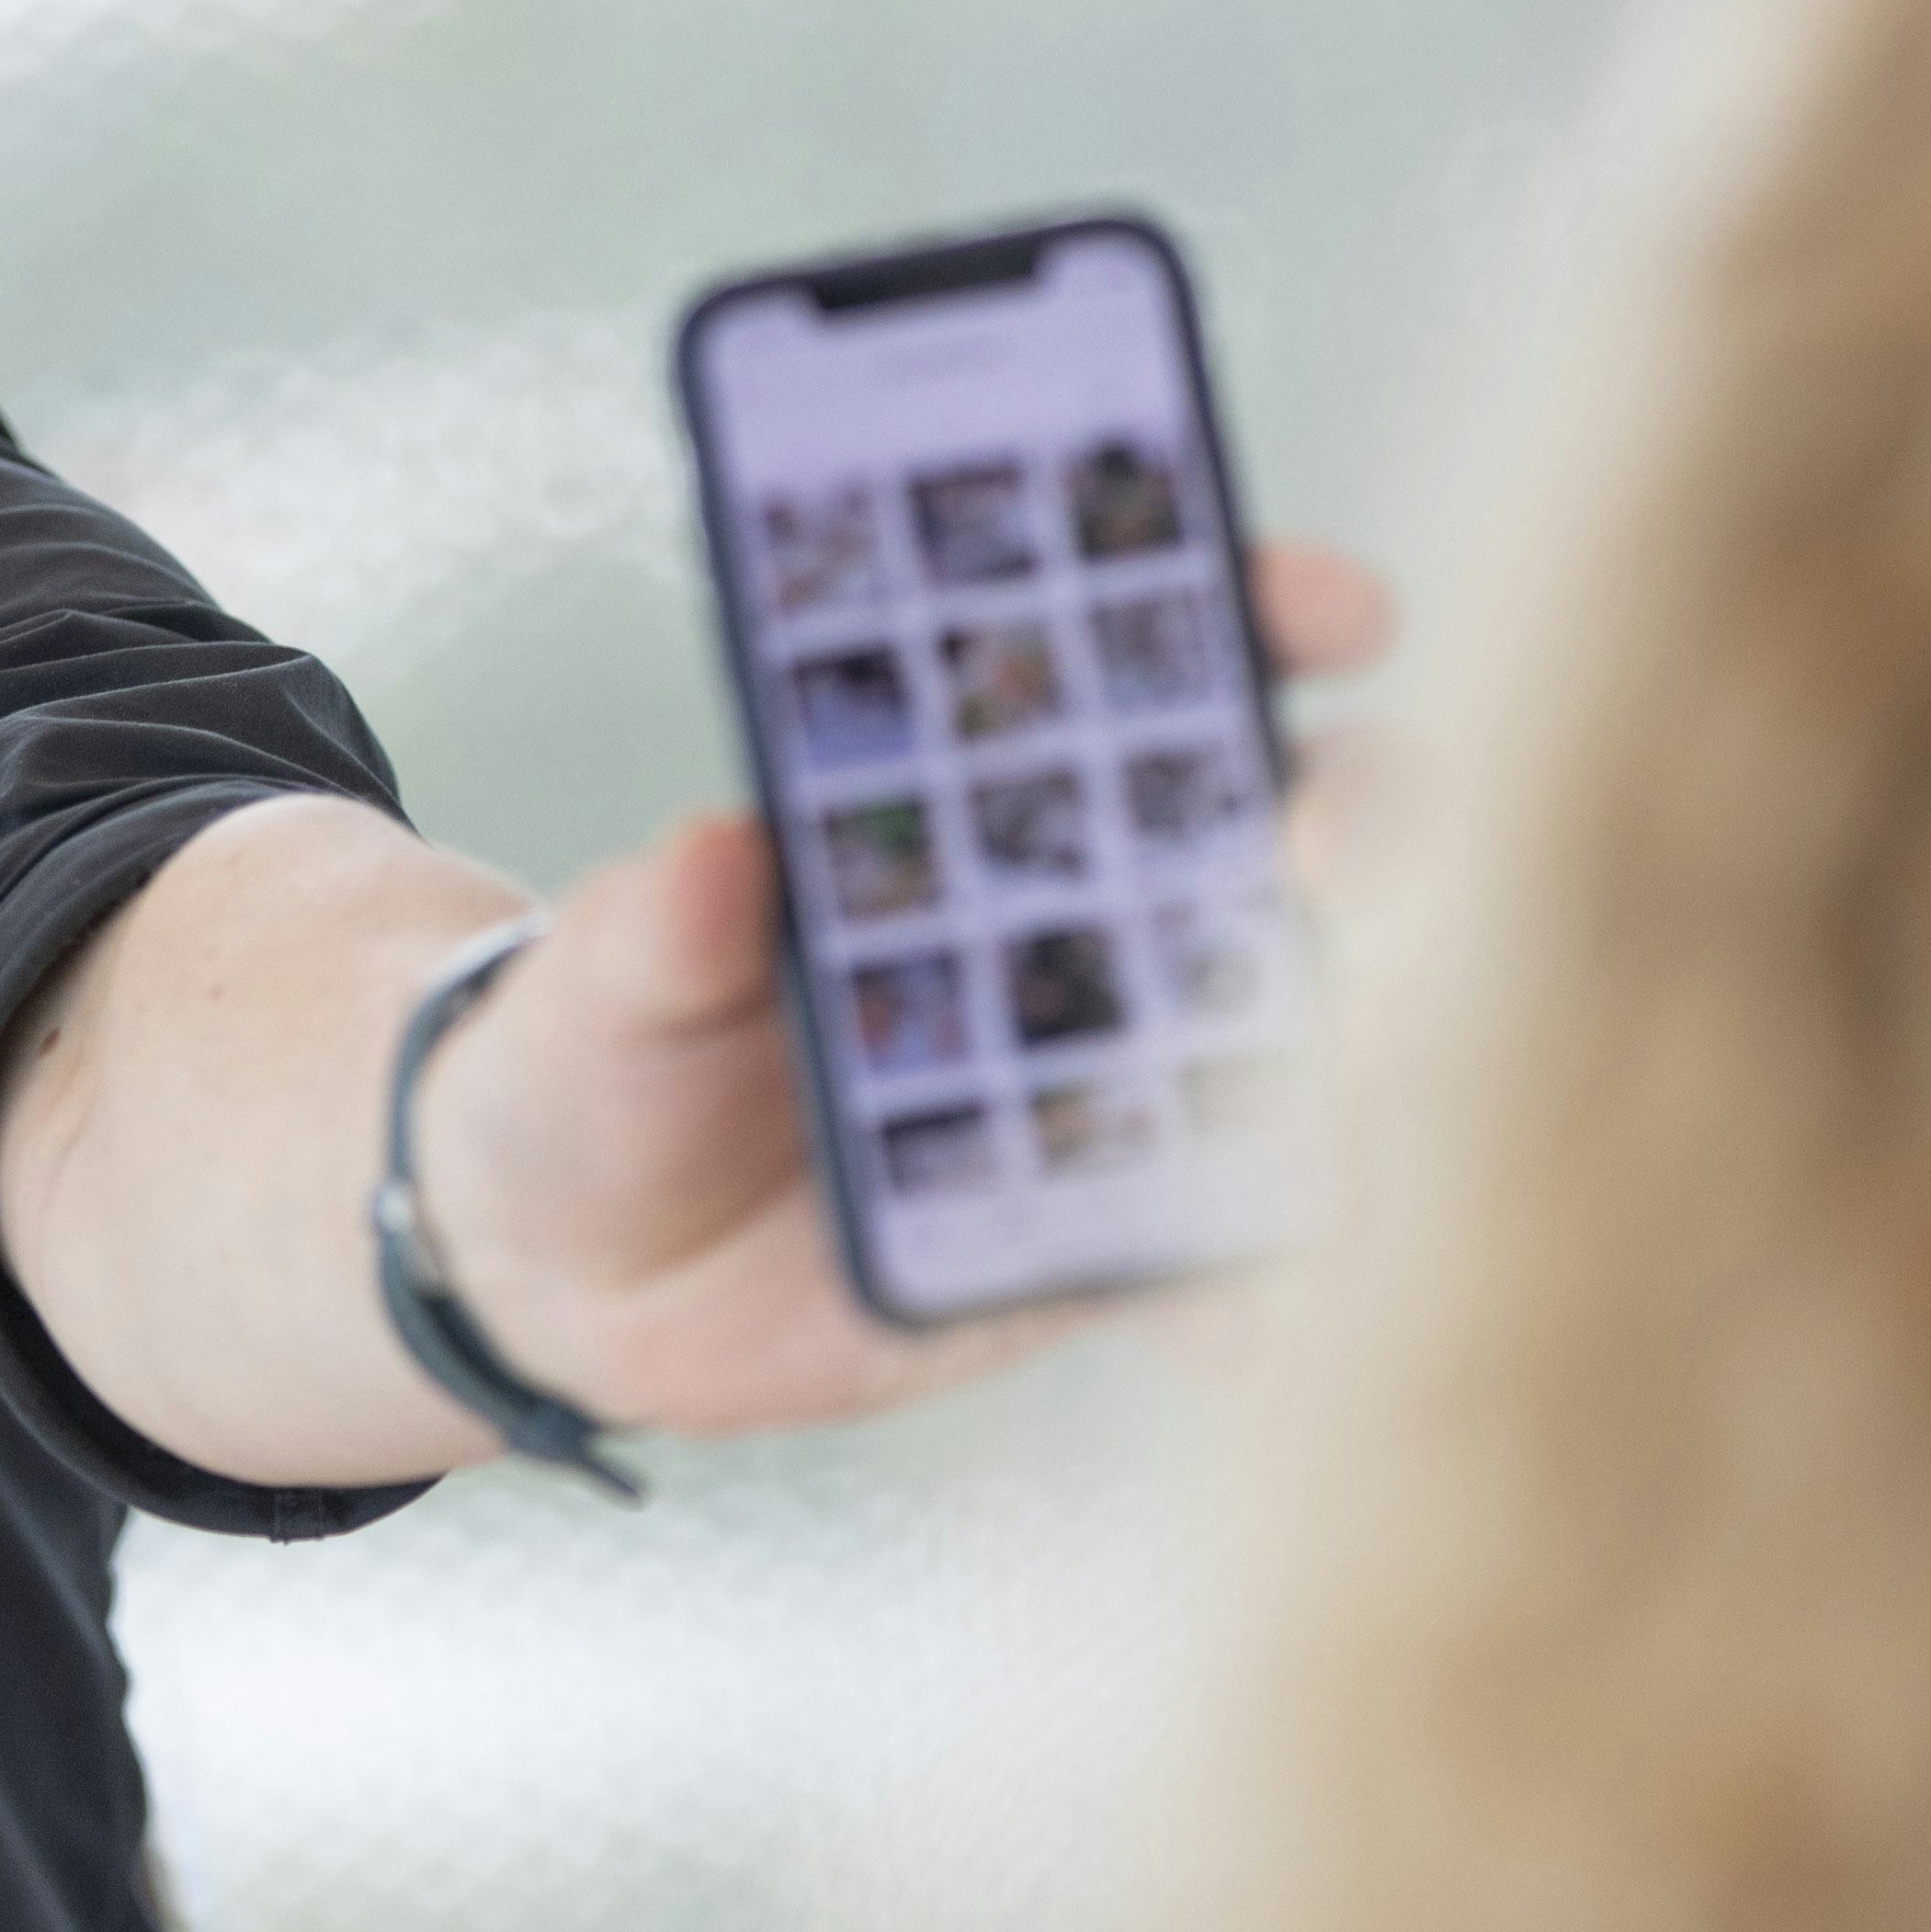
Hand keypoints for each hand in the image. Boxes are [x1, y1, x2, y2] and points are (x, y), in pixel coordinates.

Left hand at [415, 539, 1399, 1433]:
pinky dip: (1230, 1292)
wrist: (572, 1264)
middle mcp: (1090, 930)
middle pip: (1281, 847)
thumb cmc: (605, 1056)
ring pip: (1280, 1052)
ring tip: (1340, 1073)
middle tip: (1339, 843)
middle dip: (1358, 828)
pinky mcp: (1096, 1246)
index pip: (1158, 673)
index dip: (1262, 619)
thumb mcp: (602, 979)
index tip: (1334, 610)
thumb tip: (713, 852)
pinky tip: (1233, 1322)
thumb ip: (660, 925)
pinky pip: (1196, 1268)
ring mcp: (1111, 1090)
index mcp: (983, 803)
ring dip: (1337, 1055)